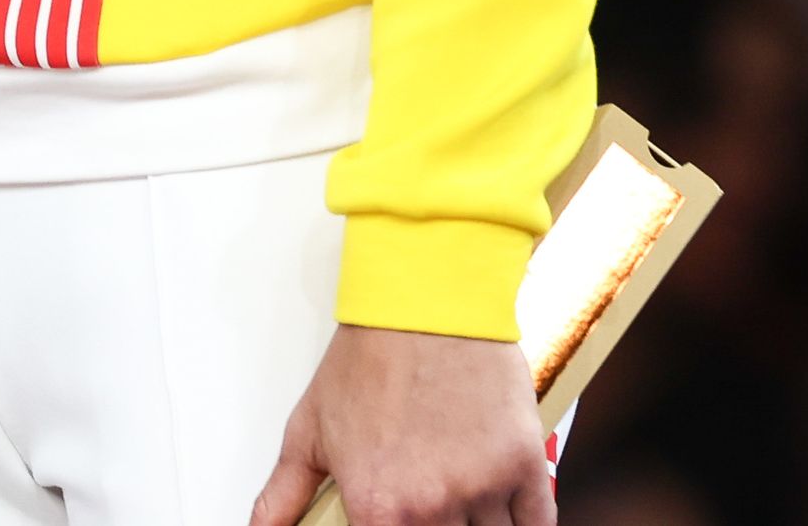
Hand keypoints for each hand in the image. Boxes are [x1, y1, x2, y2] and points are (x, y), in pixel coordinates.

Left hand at [248, 325, 548, 525]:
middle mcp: (434, 508)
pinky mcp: (524, 466)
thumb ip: (283, 495)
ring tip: (458, 500)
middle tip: (428, 506)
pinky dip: (522, 525)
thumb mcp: (309, 430)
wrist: (423, 304)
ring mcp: (484, 489)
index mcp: (379, 508)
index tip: (394, 524)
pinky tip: (502, 513)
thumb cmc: (367, 361)